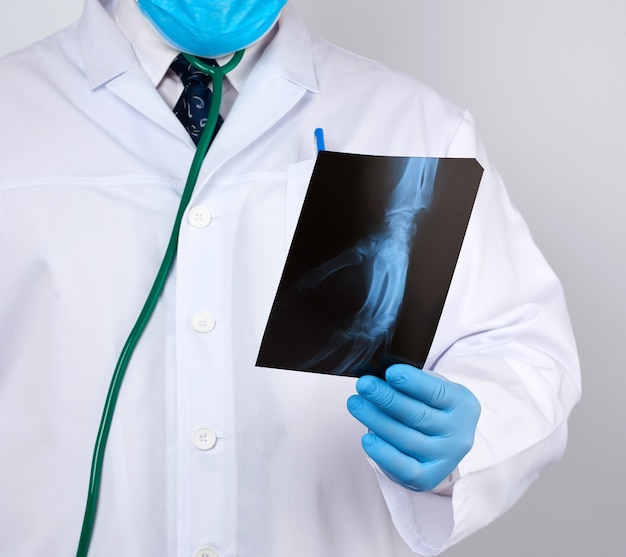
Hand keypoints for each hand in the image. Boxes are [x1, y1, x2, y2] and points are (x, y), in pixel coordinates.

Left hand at [347, 364, 479, 491]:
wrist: (444, 441)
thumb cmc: (432, 406)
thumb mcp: (432, 389)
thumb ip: (413, 384)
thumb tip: (381, 378)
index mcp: (462, 404)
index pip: (436, 392)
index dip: (413, 382)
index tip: (391, 373)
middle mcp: (457, 434)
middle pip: (417, 415)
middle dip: (387, 398)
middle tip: (365, 385)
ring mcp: (444, 458)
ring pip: (406, 439)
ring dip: (376, 420)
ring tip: (356, 403)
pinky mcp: (428, 478)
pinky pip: (403, 467)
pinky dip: (384, 453)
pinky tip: (367, 439)